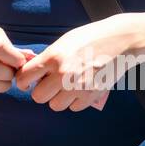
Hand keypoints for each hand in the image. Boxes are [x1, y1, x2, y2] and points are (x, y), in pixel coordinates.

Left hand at [15, 18, 138, 112]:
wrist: (120, 42)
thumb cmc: (90, 38)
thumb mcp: (63, 42)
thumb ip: (47, 58)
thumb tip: (31, 73)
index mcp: (54, 57)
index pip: (25, 77)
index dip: (23, 80)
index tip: (28, 80)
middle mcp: (64, 74)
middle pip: (38, 97)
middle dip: (41, 91)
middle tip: (48, 84)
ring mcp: (79, 87)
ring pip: (55, 105)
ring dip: (58, 98)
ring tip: (65, 86)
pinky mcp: (92, 95)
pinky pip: (74, 108)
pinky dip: (74, 101)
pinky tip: (79, 89)